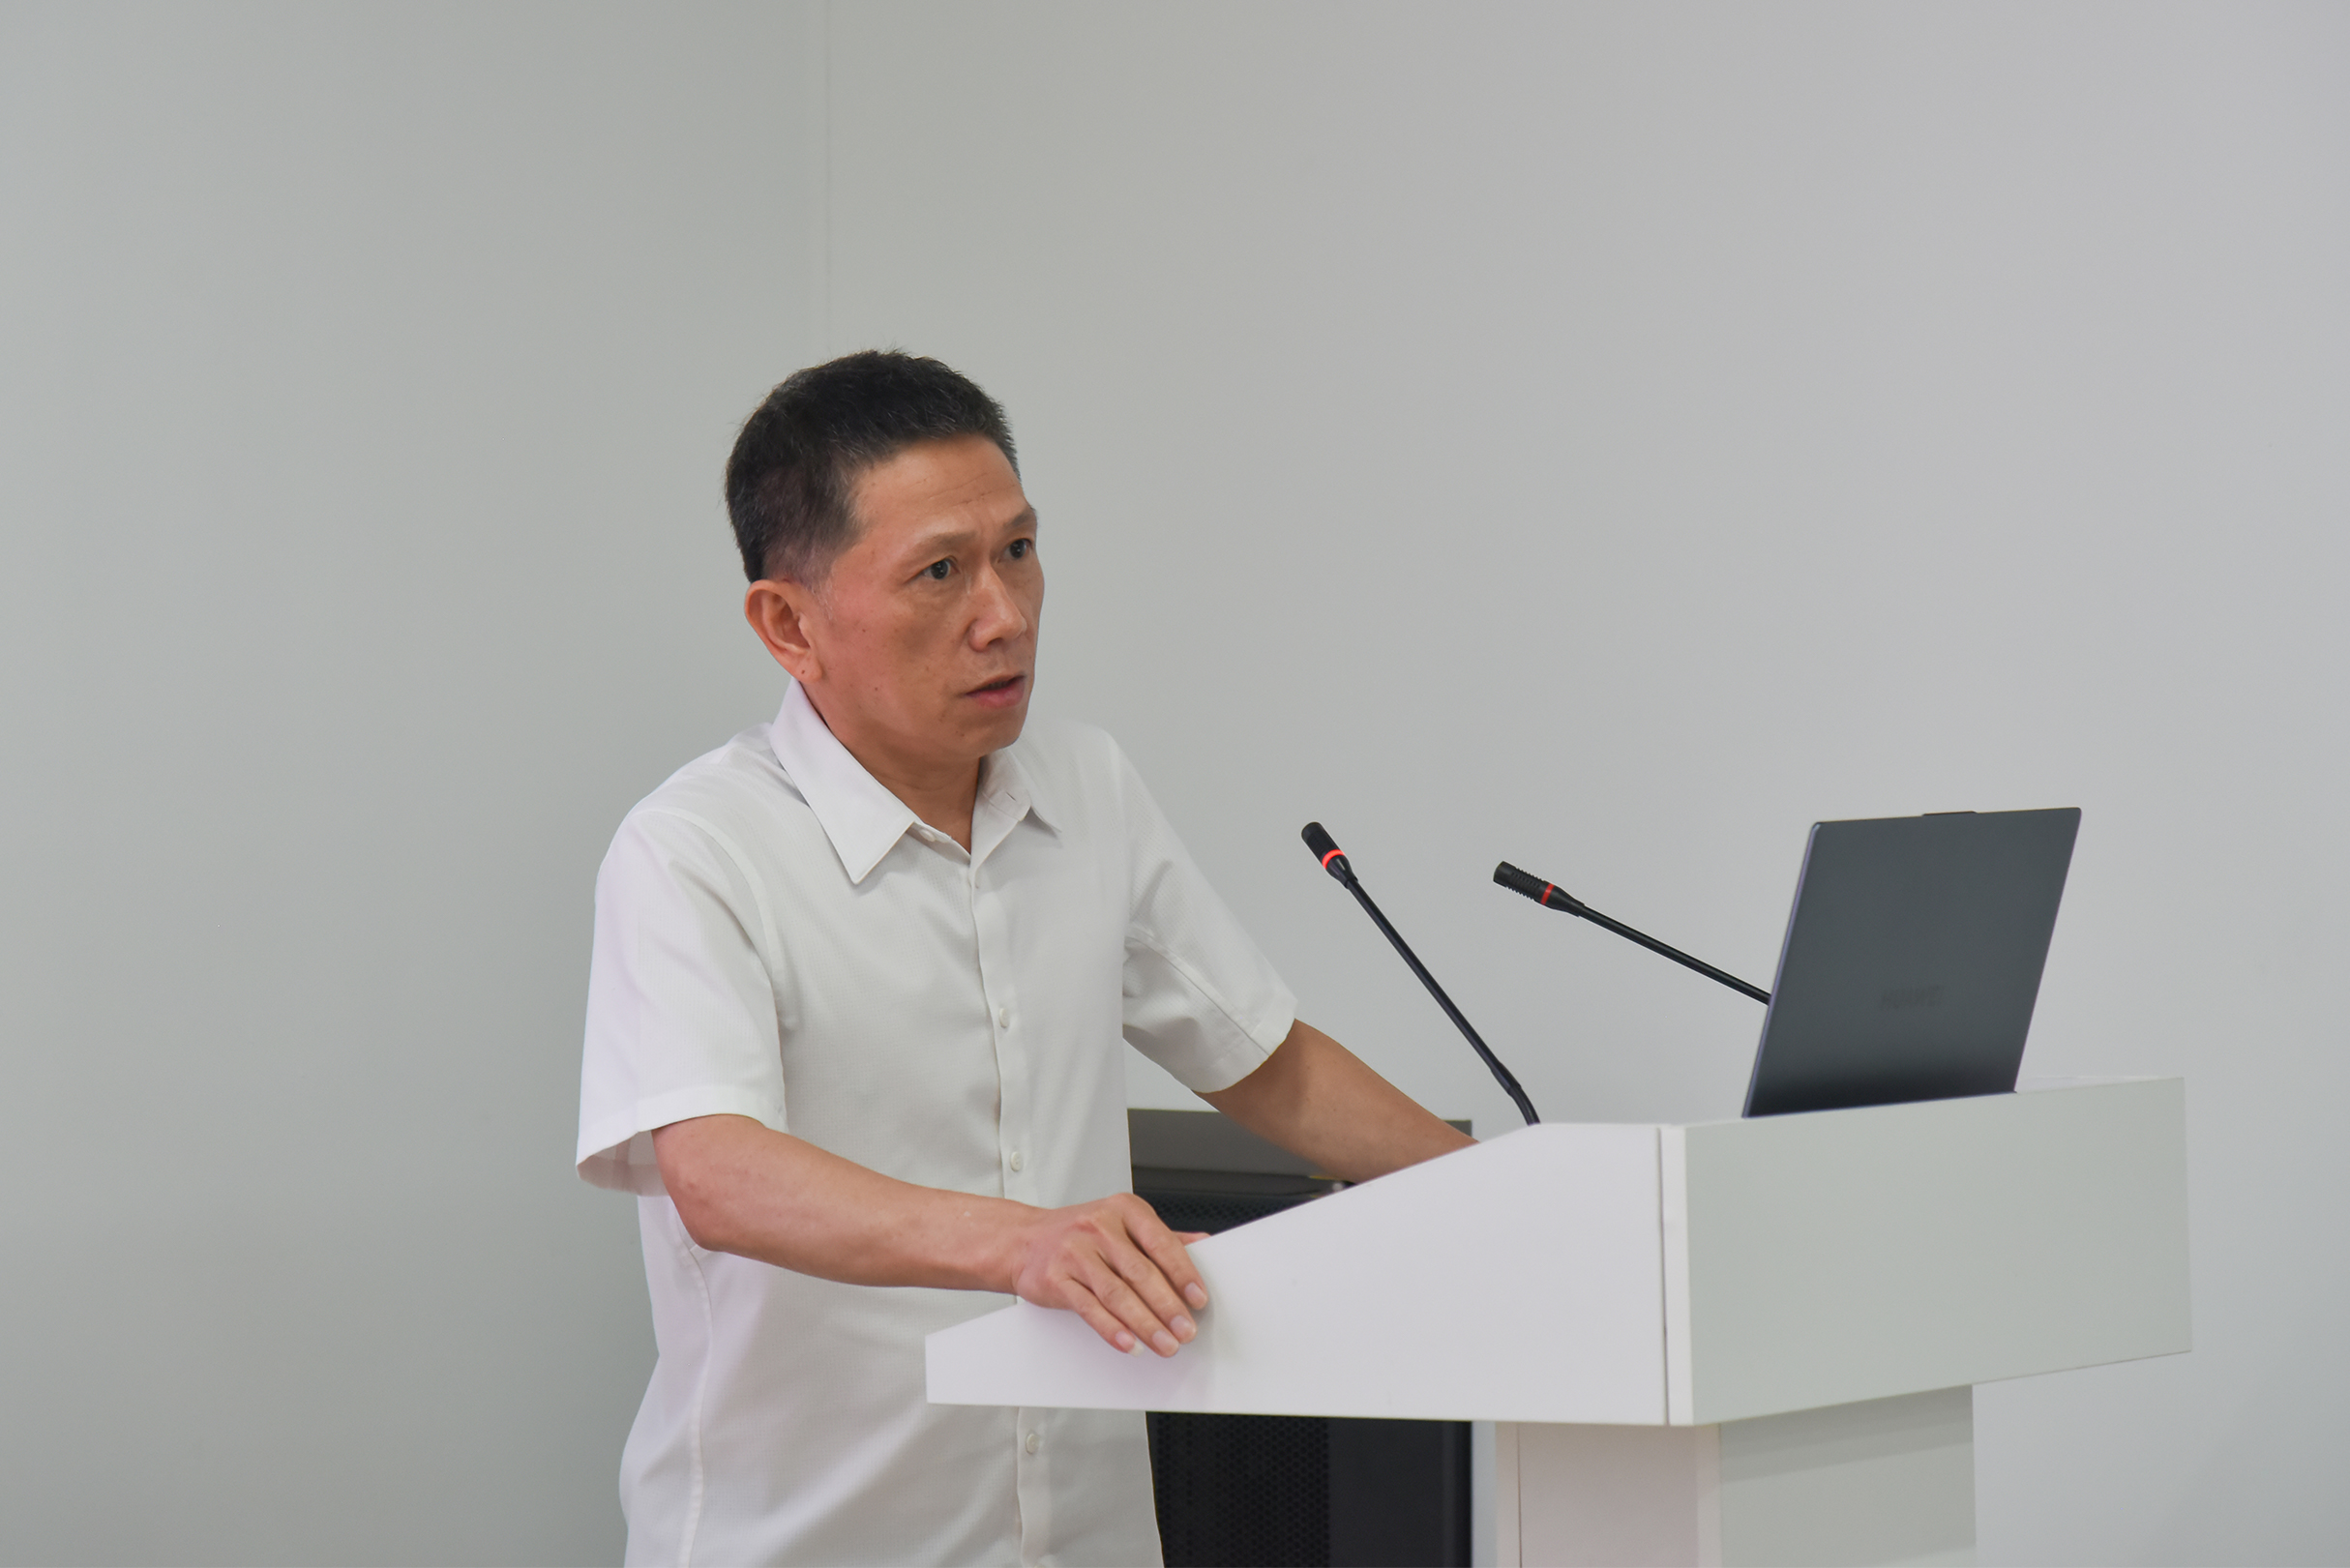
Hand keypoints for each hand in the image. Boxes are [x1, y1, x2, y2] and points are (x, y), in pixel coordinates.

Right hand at [1007, 1193, 1209, 1356]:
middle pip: (1141, 1272)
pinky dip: (1111, 1329)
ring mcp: (1075, 1252)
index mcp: (1123, 1209)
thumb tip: (1204, 1246)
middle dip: (1168, 1306)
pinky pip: (1088, 1308)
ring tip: (1164, 1343)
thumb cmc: (1078, 1233)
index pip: (1161, 1243)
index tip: (1199, 1298)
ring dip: (1145, 1324)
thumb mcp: (1122, 1224)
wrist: (1022, 1240)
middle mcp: (1099, 1227)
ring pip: (1117, 1294)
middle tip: (1186, 1330)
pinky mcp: (1055, 1278)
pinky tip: (1129, 1343)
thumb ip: (1161, 1237)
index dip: (1184, 1273)